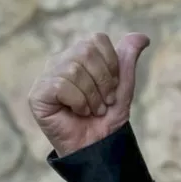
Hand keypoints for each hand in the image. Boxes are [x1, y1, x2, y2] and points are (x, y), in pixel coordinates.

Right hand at [28, 32, 150, 156]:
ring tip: (92, 110)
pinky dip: (78, 102)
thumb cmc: (108, 115)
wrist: (98, 144)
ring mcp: (46, 77)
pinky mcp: (37, 94)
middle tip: (104, 101)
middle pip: (86, 52)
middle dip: (103, 81)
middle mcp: (60, 61)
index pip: (97, 39)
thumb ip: (128, 59)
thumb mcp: (124, 85)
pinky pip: (61, 86)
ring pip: (74, 69)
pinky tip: (78, 112)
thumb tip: (142, 37)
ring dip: (92, 96)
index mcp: (79, 54)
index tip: (113, 86)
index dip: (111, 64)